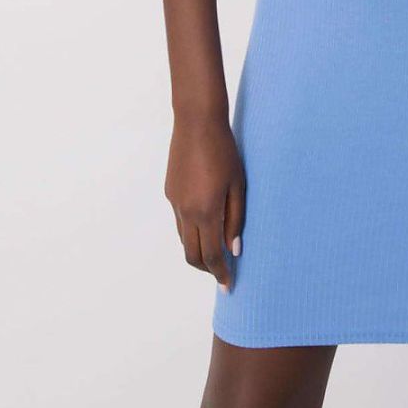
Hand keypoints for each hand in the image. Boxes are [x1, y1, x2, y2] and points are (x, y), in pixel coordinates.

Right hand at [164, 114, 245, 291]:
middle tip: (223, 272)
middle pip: (192, 255)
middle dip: (207, 269)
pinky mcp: (169, 192)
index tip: (229, 286)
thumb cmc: (225, 151)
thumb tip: (234, 250)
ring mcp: (174, 202)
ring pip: (184, 239)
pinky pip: (180, 220)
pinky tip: (205, 222)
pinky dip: (192, 230)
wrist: (197, 122)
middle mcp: (186, 212)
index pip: (212, 255)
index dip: (221, 274)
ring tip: (216, 249)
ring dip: (199, 249)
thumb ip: (236, 219)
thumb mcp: (238, 184)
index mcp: (206, 211)